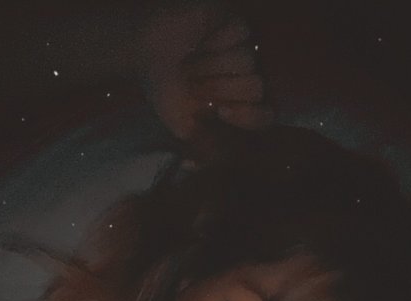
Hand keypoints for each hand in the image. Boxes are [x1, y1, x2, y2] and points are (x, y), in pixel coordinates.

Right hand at [138, 1, 273, 141]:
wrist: (145, 55)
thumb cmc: (168, 93)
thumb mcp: (184, 128)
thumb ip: (204, 147)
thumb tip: (209, 164)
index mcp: (239, 108)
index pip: (264, 117)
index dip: (247, 116)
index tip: (220, 111)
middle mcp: (246, 81)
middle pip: (255, 87)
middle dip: (221, 88)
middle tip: (192, 85)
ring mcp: (244, 53)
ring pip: (247, 61)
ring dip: (212, 64)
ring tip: (189, 64)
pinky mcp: (236, 27)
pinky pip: (241, 33)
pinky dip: (217, 40)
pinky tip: (200, 43)